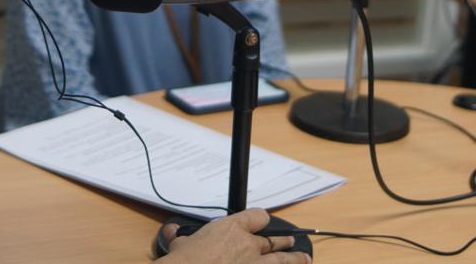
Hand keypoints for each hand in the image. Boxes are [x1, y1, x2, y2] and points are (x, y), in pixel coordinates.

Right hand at [160, 209, 311, 263]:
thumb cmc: (184, 262)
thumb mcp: (178, 245)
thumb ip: (180, 238)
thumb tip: (172, 232)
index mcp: (231, 228)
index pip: (257, 216)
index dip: (260, 219)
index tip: (260, 221)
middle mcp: (248, 244)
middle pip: (273, 239)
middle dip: (283, 241)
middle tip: (290, 241)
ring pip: (282, 259)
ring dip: (294, 259)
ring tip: (304, 259)